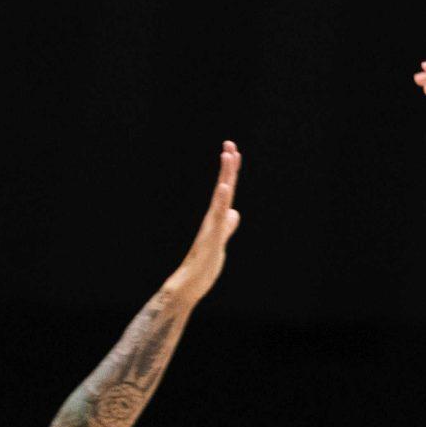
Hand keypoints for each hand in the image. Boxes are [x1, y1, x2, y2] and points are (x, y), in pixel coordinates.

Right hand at [169, 141, 243, 297]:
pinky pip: (217, 216)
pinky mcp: (211, 237)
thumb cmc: (204, 264)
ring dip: (225, 175)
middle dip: (228, 166)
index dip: (230, 171)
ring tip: (228, 155)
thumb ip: (227, 225)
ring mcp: (211, 226)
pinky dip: (221, 200)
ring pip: (221, 197)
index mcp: (216, 217)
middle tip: (230, 143)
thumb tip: (234, 212)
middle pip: (224, 187)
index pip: (226, 189)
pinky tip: (225, 187)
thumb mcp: (221, 239)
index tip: (232, 150)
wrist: (190, 283)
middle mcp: (213, 217)